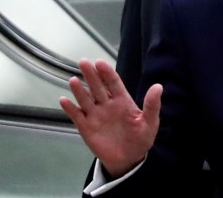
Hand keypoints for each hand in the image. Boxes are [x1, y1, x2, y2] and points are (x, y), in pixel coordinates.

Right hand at [59, 58, 162, 177]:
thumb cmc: (140, 139)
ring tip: (73, 80)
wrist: (129, 159)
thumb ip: (152, 105)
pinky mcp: (86, 127)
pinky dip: (70, 108)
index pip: (113, 83)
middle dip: (91, 75)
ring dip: (79, 90)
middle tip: (83, 62)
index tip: (100, 62)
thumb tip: (158, 86)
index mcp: (122, 101)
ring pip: (86, 99)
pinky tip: (64, 100)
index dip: (107, 73)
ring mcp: (95, 115)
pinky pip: (76, 116)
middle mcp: (107, 104)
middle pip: (97, 87)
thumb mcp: (150, 122)